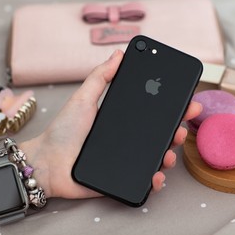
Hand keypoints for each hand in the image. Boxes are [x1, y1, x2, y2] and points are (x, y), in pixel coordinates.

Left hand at [22, 50, 201, 198]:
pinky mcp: (123, 180)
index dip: (171, 107)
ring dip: (171, 154)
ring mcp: (128, 160)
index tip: (186, 99)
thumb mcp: (83, 98)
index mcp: (123, 121)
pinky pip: (145, 181)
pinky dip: (156, 180)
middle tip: (182, 123)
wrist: (48, 163)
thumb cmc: (64, 131)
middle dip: (177, 129)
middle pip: (161, 135)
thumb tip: (118, 54)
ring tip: (170, 150)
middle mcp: (129, 140)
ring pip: (158, 158)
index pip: (153, 113)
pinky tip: (157, 174)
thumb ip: (101, 77)